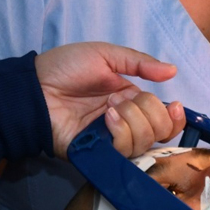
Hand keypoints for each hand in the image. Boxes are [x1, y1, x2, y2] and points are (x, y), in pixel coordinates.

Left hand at [34, 42, 185, 158]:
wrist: (35, 86)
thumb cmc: (66, 67)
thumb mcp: (105, 55)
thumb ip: (139, 63)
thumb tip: (173, 71)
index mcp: (130, 100)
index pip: (165, 118)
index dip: (174, 117)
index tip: (174, 106)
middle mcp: (126, 123)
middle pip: (159, 132)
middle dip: (150, 114)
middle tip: (124, 101)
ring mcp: (111, 140)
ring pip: (144, 143)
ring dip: (132, 122)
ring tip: (108, 110)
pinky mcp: (97, 153)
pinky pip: (123, 154)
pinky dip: (121, 134)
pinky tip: (106, 121)